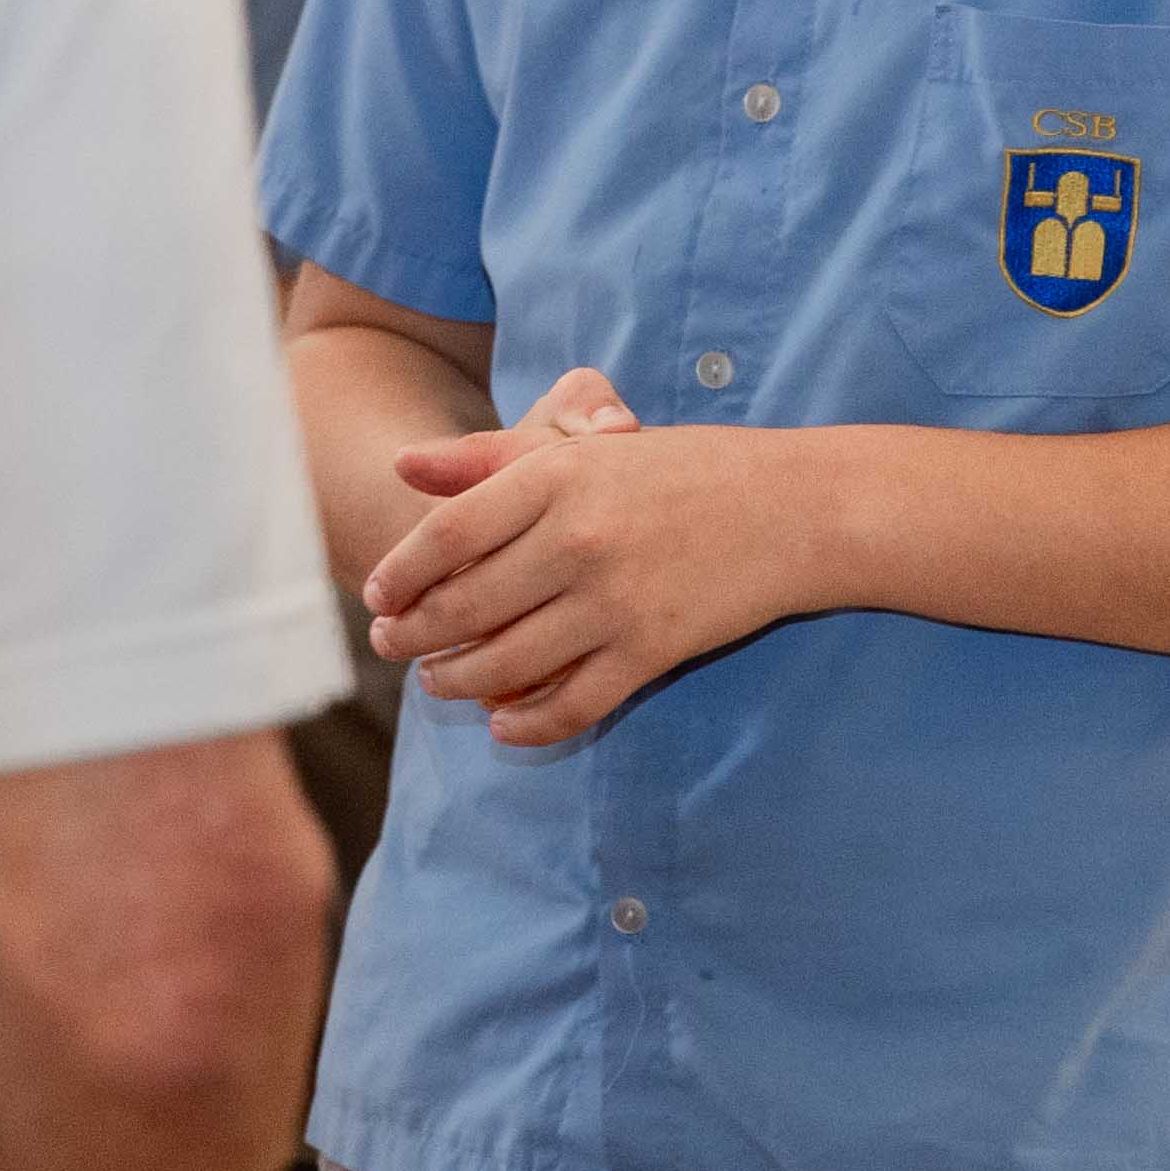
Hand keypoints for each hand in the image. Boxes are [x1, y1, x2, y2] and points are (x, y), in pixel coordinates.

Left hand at [366, 384, 828, 748]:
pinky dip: (526, 724)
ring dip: (456, 682)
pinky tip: (503, 723)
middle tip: (391, 647)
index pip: (447, 533)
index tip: (376, 596)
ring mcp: (616, 600)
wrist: (793, 508)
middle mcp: (579, 538)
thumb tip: (403, 466)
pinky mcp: (652, 651)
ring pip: (505, 661)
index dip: (399, 572)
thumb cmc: (683, 470)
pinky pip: (569, 705)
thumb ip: (492, 459)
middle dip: (413, 636)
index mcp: (558, 476)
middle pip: (464, 604)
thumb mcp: (587, 446)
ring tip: (436, 683)